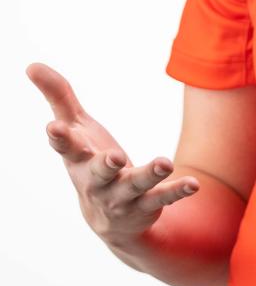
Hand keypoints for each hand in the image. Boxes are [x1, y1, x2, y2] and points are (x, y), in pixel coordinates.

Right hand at [28, 61, 199, 244]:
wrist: (110, 220)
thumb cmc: (89, 161)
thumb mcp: (75, 129)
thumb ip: (58, 97)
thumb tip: (30, 65)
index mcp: (78, 160)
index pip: (66, 149)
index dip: (59, 138)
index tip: (52, 128)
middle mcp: (98, 181)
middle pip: (99, 173)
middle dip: (105, 165)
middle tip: (114, 156)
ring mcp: (122, 196)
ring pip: (135, 185)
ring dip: (149, 174)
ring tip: (165, 162)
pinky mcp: (147, 204)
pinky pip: (163, 197)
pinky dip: (177, 190)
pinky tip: (193, 184)